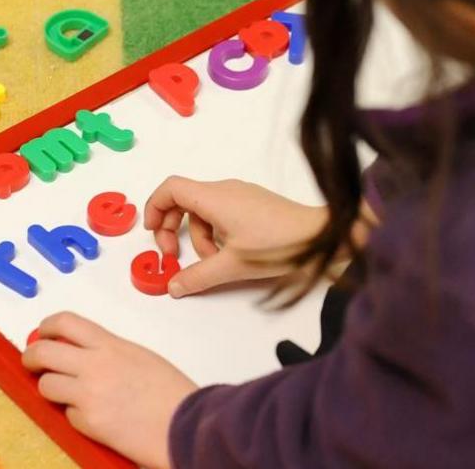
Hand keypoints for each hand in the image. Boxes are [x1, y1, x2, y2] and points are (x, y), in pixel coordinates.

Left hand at [23, 312, 195, 468]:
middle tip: (32, 362)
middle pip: (43, 351)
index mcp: (110, 345)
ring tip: (65, 395)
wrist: (185, 424)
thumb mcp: (139, 357)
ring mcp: (88, 394)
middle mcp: (94, 365)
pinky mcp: (88, 422)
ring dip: (51, 389)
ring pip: (46, 385)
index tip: (42, 334)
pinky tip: (96, 418)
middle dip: (31, 356)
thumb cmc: (172, 393)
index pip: (65, 323)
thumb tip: (83, 356)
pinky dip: (76, 417)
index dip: (46, 327)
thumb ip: (109, 353)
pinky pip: (68, 416)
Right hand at [143, 176, 326, 297]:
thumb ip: (198, 276)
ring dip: (199, 237)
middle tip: (174, 255)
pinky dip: (217, 234)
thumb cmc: (279, 245)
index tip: (152, 233)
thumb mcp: (233, 266)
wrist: (322, 237)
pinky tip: (230, 255)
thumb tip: (173, 285)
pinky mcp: (253, 204)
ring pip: (204, 212)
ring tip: (215, 262)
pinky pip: (222, 214)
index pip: (171, 188)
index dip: (154, 208)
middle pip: (184, 200)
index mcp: (215, 197)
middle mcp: (225, 190)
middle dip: (173, 228)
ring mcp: (241, 195)